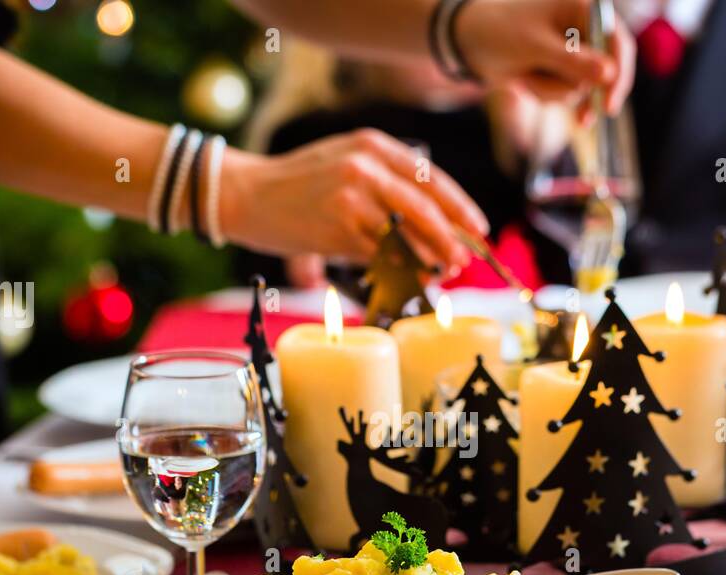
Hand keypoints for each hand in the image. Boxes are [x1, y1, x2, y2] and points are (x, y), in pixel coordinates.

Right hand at [218, 130, 487, 271]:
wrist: (248, 195)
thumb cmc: (300, 186)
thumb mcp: (346, 163)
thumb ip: (385, 183)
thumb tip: (434, 223)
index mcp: (373, 145)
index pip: (429, 177)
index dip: (459, 206)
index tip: (477, 228)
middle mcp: (365, 165)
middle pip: (424, 207)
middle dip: (450, 237)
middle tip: (463, 259)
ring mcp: (351, 195)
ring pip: (405, 233)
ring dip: (427, 258)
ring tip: (442, 272)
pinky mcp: (338, 225)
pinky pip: (380, 253)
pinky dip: (399, 269)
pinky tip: (410, 278)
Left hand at [457, 0, 635, 113]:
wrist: (470, 43)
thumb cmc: (500, 31)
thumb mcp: (535, 46)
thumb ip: (572, 61)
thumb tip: (608, 75)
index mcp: (583, 9)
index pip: (617, 42)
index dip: (619, 74)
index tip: (609, 104)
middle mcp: (583, 29)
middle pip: (606, 71)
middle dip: (585, 91)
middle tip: (583, 120)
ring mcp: (573, 53)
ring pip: (581, 87)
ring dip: (554, 90)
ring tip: (527, 74)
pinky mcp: (560, 71)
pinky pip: (565, 94)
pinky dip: (545, 94)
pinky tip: (526, 79)